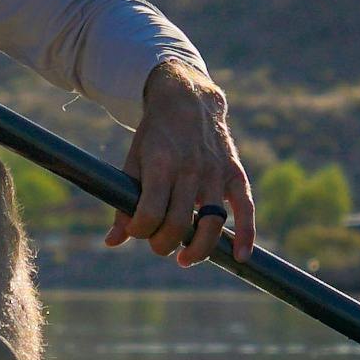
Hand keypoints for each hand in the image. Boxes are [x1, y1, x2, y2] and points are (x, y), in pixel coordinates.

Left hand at [108, 60, 252, 265]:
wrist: (187, 100)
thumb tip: (113, 241)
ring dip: (199, 249)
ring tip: (185, 259)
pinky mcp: (235, 172)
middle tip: (159, 245)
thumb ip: (124, 202)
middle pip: (179, 223)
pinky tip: (240, 256)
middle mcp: (189, 169)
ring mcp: (215, 171)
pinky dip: (246, 234)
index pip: (150, 213)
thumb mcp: (133, 161)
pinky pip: (245, 207)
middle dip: (164, 244)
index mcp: (160, 165)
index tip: (137, 232)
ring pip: (212, 221)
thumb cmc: (155, 135)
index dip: (140, 231)